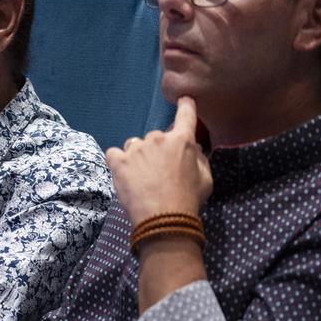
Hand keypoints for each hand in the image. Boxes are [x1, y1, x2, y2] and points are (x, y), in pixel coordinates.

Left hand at [105, 97, 212, 224]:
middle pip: (156, 136)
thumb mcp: (206, 179)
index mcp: (182, 140)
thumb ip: (200, 158)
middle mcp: (158, 138)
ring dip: (137, 156)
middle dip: (157, 150)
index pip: (186, 114)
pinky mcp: (118, 161)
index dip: (186, 106)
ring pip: (134, 145)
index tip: (184, 101)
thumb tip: (194, 147)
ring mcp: (136, 149)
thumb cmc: (189, 199)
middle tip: (159, 171)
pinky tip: (124, 175)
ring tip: (142, 177)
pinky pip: (114, 154)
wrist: (163, 219)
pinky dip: (118, 162)